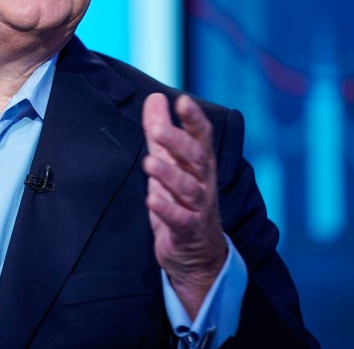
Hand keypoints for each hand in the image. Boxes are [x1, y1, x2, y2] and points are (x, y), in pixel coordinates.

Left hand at [142, 93, 226, 317]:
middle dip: (178, 142)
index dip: (193, 119)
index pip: (201, 137)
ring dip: (169, 175)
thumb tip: (155, 98)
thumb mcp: (170, 162)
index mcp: (200, 164)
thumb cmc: (182, 200)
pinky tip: (152, 199)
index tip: (182, 101)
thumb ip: (161, 131)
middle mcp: (204, 183)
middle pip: (197, 159)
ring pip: (189, 188)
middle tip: (157, 129)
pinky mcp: (189, 231)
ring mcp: (199, 208)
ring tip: (149, 163)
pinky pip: (180, 219)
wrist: (196, 255)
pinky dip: (167, 209)